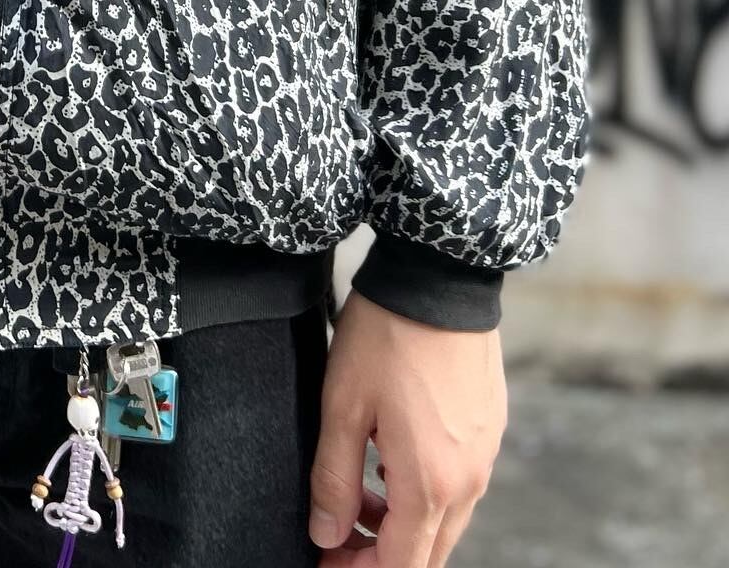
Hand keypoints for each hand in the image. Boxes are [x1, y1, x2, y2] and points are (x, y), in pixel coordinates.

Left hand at [308, 289, 505, 566]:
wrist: (439, 276)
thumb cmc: (386, 336)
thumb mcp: (342, 405)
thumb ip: (333, 478)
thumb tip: (327, 534)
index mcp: (431, 484)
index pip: (402, 567)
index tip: (326, 561)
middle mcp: (468, 480)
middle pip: (428, 552)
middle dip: (380, 555)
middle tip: (336, 536)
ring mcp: (485, 454)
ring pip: (445, 520)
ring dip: (401, 524)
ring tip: (356, 495)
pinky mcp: (488, 429)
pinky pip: (458, 484)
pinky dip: (423, 492)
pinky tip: (388, 461)